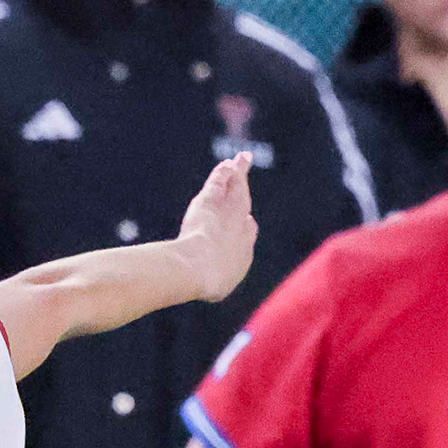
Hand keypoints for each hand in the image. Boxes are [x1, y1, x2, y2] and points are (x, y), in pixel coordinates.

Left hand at [175, 154, 256, 302]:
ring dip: (238, 175)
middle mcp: (240, 227)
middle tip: (246, 183)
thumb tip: (205, 287)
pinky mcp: (210, 200)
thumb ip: (212, 283)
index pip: (247, 231)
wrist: (200, 267)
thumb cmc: (204, 281)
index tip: (246, 220)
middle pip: (243, 204)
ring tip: (240, 160)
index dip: (245, 225)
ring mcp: (228, 211)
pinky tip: (227, 164)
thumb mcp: (212, 287)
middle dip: (244, 193)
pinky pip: (219, 182)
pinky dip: (223, 173)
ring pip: (235, 188)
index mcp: (242, 251)